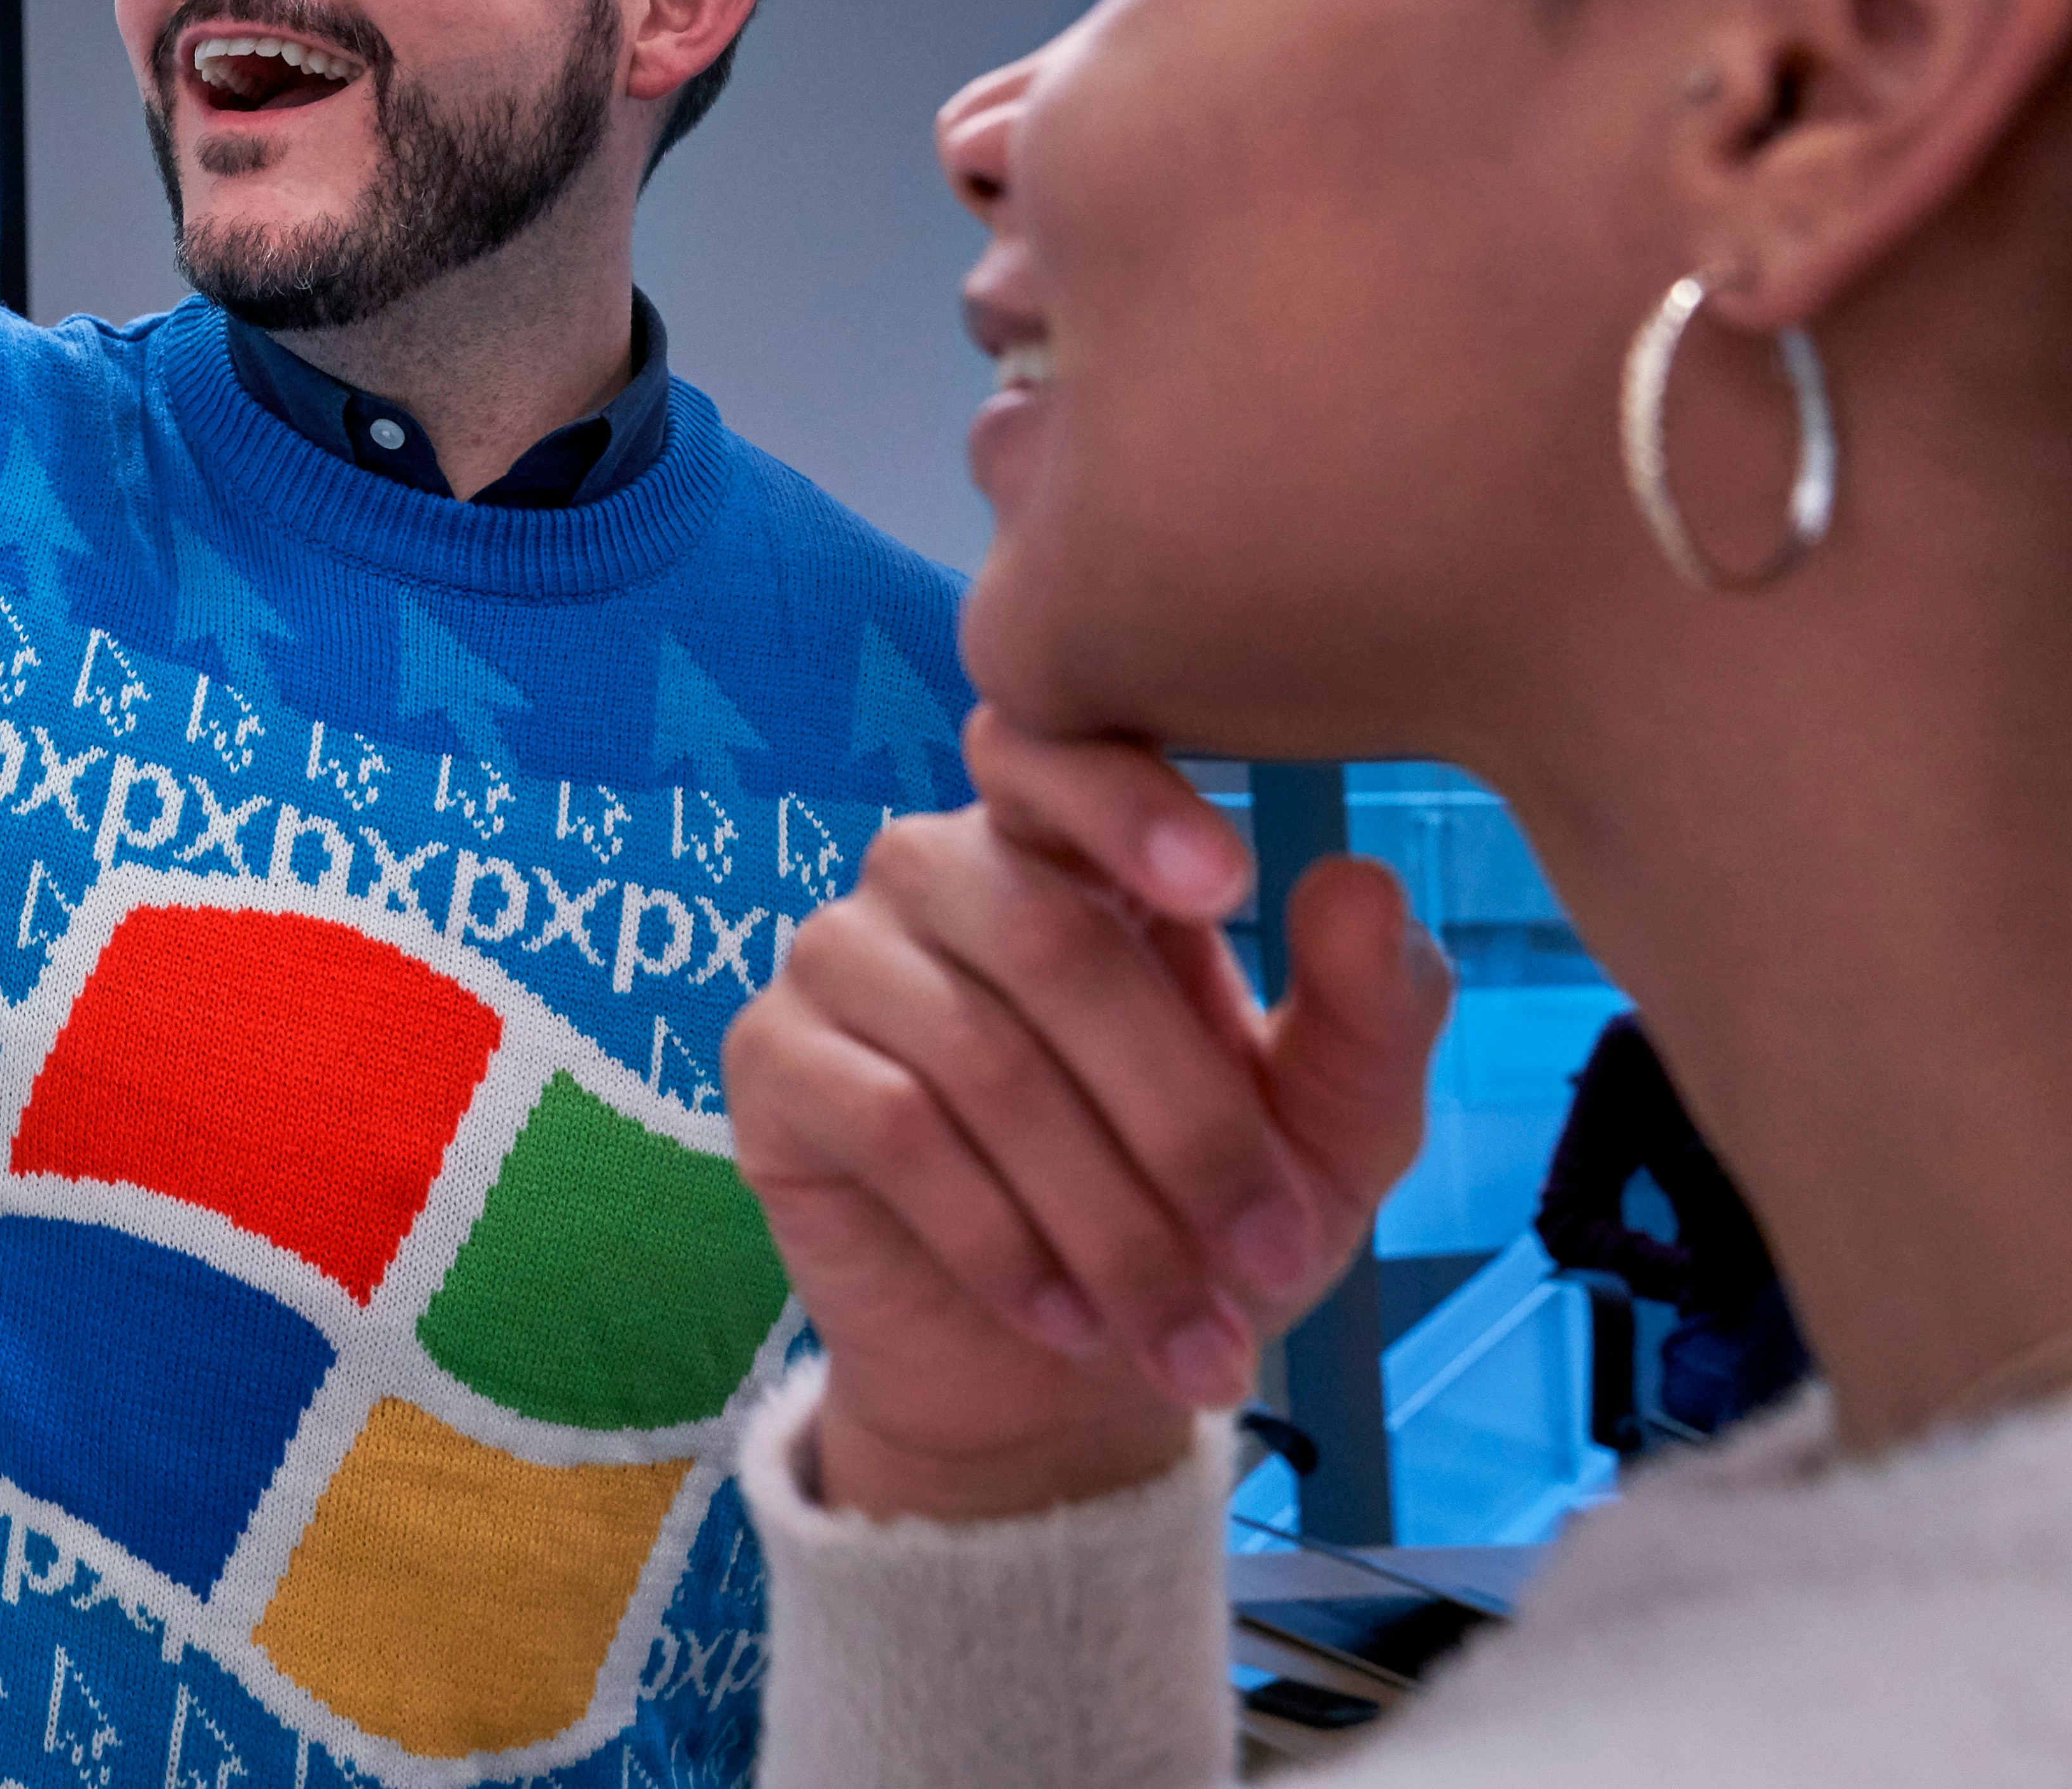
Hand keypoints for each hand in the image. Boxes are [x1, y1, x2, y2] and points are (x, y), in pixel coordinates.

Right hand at [723, 706, 1452, 1523]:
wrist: (1057, 1385)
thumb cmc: (1197, 1223)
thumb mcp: (1327, 1137)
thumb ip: (1367, 1012)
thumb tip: (1362, 877)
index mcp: (1066, 849)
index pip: (1054, 752)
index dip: (1127, 802)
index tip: (1230, 887)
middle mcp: (936, 872)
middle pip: (1052, 944)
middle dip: (1184, 1124)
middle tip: (1274, 1256)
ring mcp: (839, 956)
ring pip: (982, 1058)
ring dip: (1108, 1219)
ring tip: (1187, 1335)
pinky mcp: (770, 1060)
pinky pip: (891, 1127)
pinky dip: (999, 1239)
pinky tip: (1067, 1316)